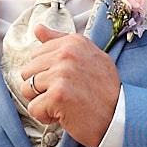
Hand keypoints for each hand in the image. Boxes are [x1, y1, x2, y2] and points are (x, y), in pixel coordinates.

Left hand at [17, 23, 120, 146]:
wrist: (119, 117)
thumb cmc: (104, 91)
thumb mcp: (89, 57)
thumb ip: (60, 41)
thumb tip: (37, 28)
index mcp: (74, 42)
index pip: (36, 54)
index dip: (47, 72)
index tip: (66, 80)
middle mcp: (67, 54)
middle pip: (28, 71)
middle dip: (42, 87)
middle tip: (65, 94)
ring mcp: (62, 73)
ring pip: (27, 89)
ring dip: (42, 102)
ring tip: (64, 103)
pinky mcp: (57, 95)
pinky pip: (33, 108)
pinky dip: (45, 116)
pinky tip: (64, 114)